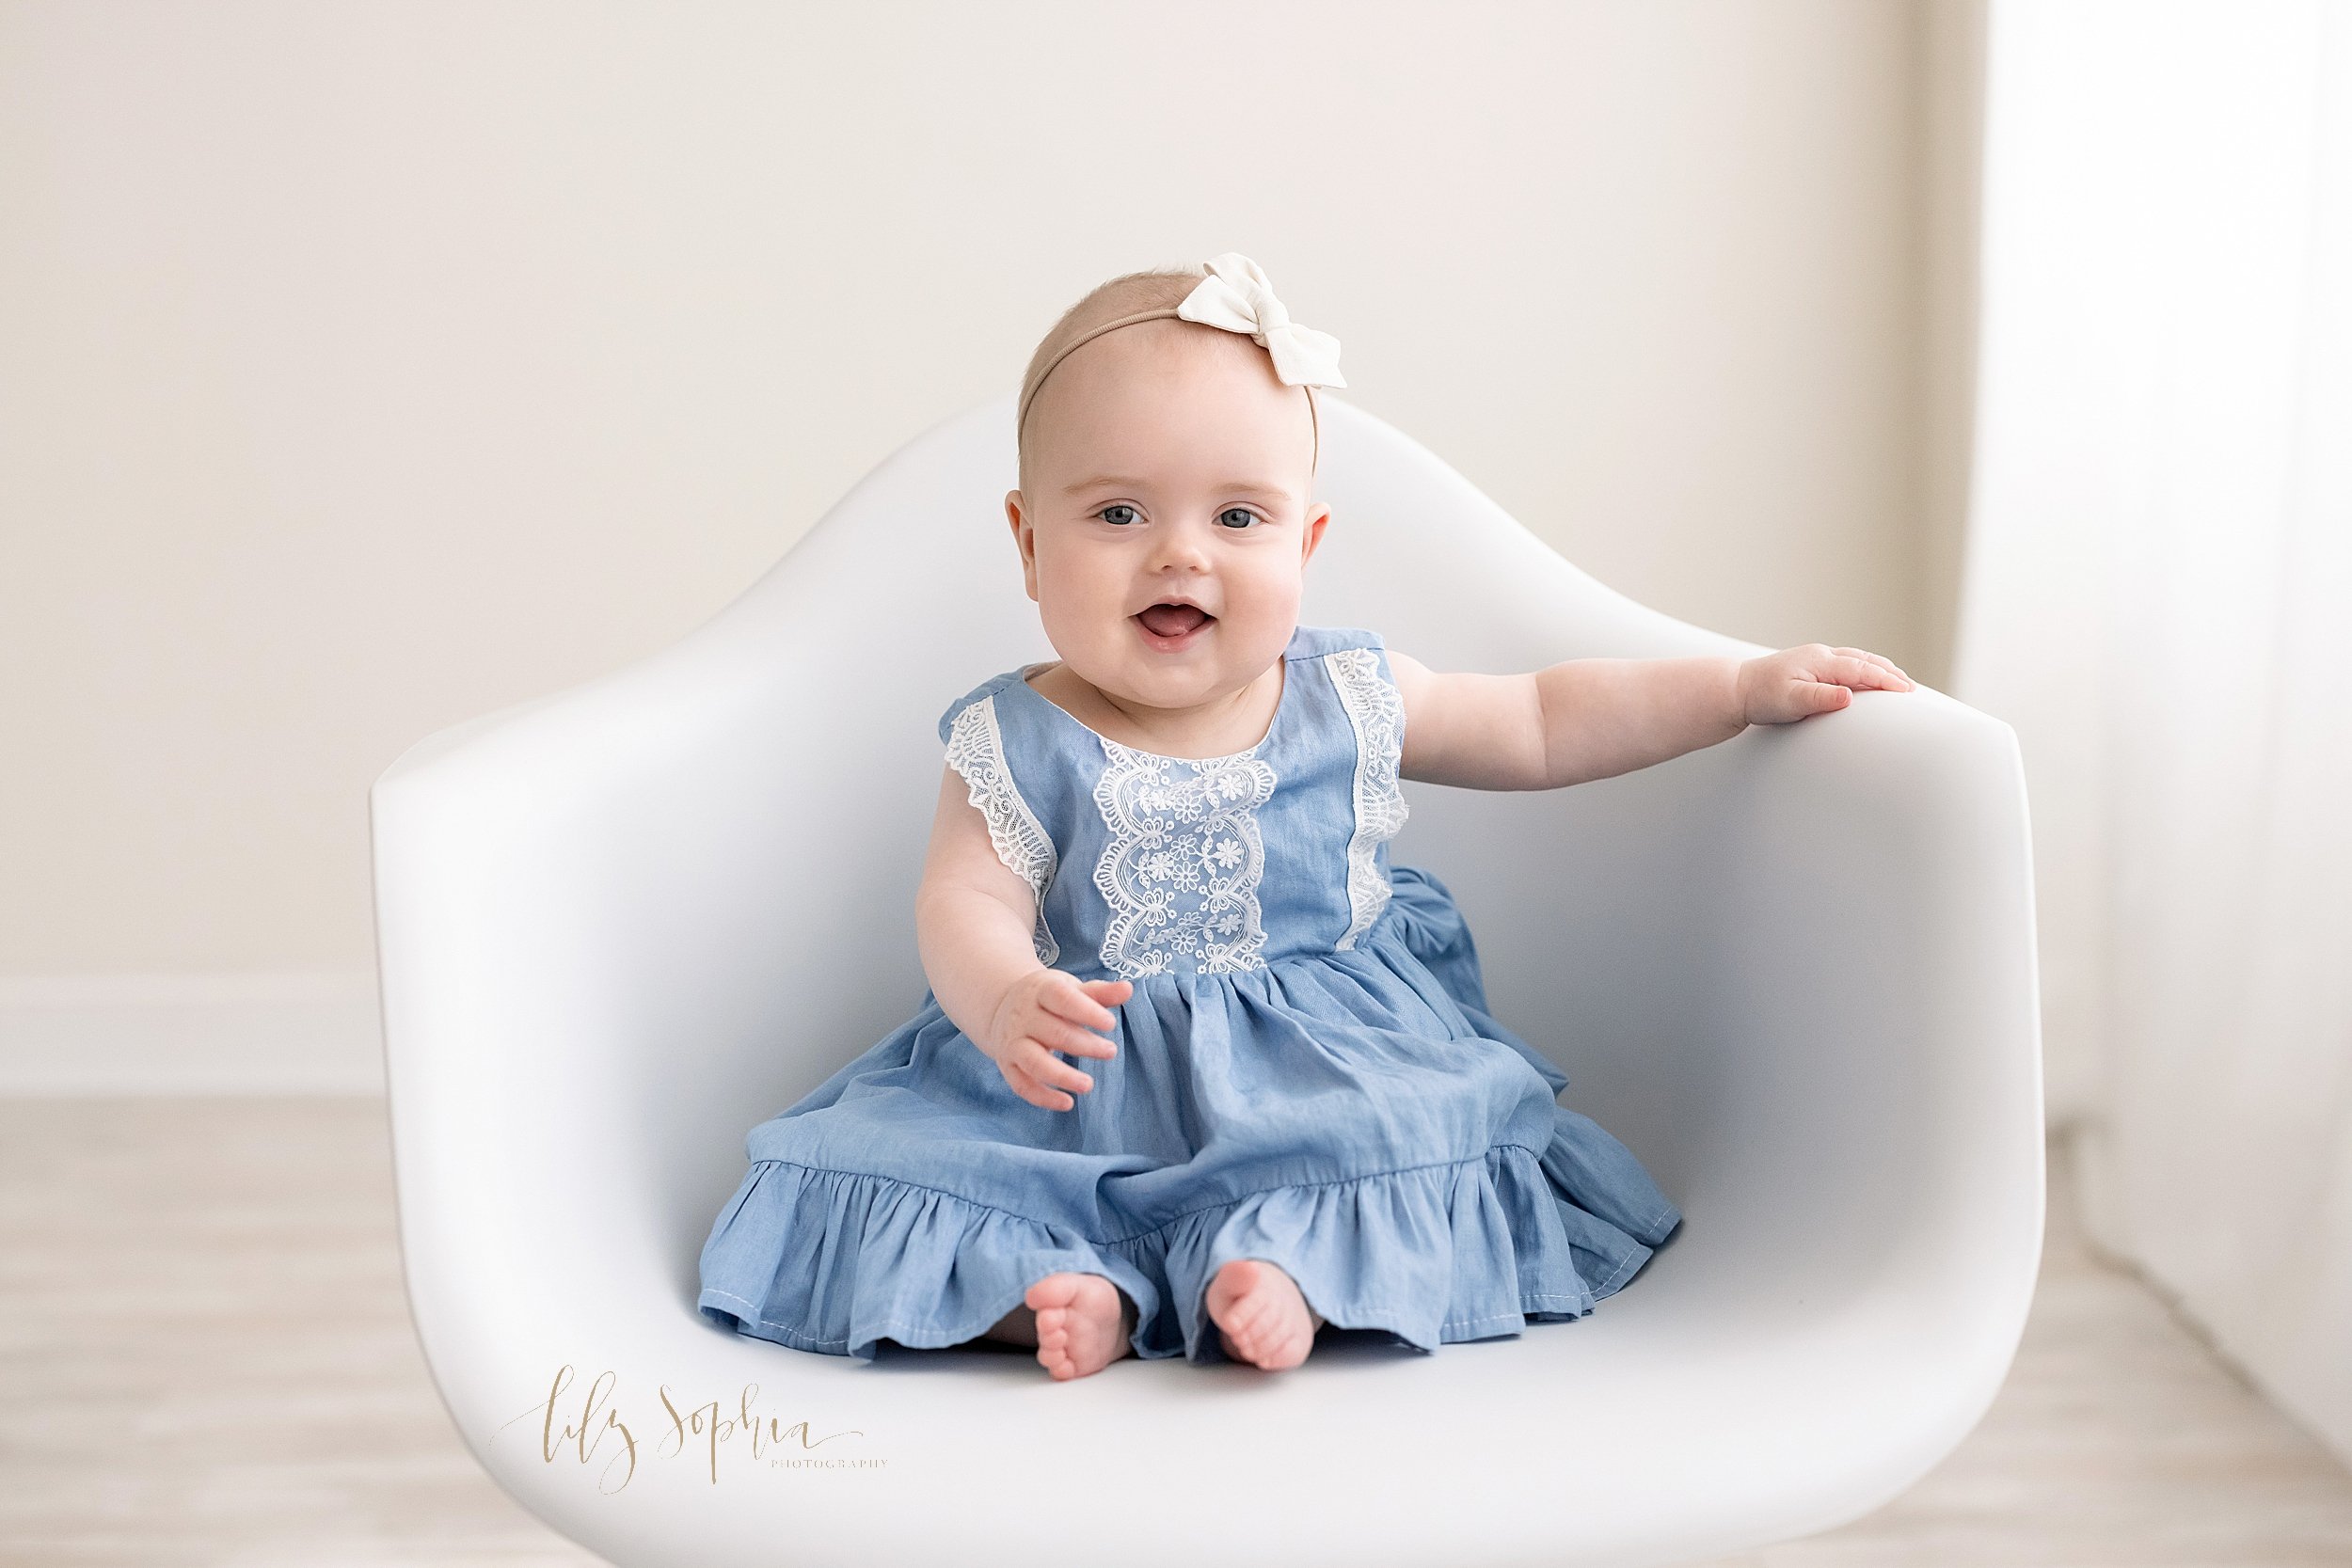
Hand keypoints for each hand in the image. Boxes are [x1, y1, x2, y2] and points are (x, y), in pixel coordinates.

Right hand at [979, 969, 1133, 1110]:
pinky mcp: (1008, 1066)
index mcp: (1040, 991)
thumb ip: (1100, 993)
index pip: (1061, 998)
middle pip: (1053, 1033)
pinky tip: (1067, 1103)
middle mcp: (1023, 1017)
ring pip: (1034, 1062)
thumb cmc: (1047, 999)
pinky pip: (1023, 1085)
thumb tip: (1128, 989)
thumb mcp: (1071, 989)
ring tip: (1088, 1085)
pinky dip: (1043, 1097)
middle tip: (1111, 1051)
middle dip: (1084, 1045)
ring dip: (1062, 1076)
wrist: (1001, 1007)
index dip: (1086, 1011)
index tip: (1110, 1024)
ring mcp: (1013, 1043)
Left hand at [1736, 644, 1913, 724]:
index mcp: (1819, 661)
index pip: (1861, 669)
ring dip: (1880, 668)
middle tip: (1912, 688)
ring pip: (1858, 659)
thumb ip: (1820, 699)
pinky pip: (1848, 663)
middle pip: (1865, 660)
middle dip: (1890, 672)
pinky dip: (1866, 669)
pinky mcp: (1813, 665)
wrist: (1738, 689)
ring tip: (1900, 682)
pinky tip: (1871, 678)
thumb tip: (1849, 696)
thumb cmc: (1762, 697)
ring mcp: (1817, 658)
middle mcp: (1821, 655)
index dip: (1886, 680)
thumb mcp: (1790, 701)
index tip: (1907, 690)